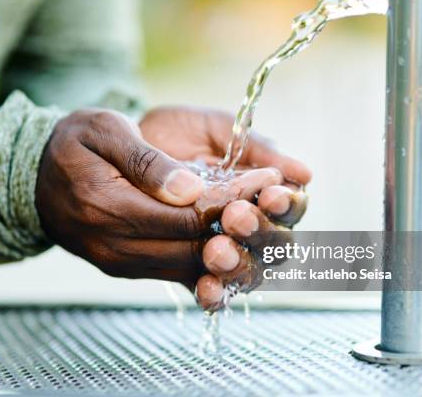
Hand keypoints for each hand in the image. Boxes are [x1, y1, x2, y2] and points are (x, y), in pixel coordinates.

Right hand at [35, 108, 301, 286]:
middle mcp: (113, 246)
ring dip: (230, 247)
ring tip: (261, 218)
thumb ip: (146, 161)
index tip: (267, 178)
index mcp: (106, 206)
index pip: (188, 214)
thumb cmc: (72, 143)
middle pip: (194, 248)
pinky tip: (231, 240)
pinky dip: (207, 261)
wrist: (34, 178)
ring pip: (189, 267)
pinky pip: (174, 274)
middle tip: (276, 200)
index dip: (233, 200)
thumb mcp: (103, 130)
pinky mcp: (125, 269)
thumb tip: (191, 191)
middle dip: (241, 227)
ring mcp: (119, 263)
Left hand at [140, 107, 310, 309]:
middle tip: (236, 217)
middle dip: (260, 233)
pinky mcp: (191, 266)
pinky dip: (213, 292)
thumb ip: (255, 147)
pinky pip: (210, 287)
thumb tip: (304, 173)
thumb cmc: (172, 132)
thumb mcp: (214, 129)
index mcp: (262, 189)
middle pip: (276, 244)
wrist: (118, 147)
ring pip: (248, 270)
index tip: (271, 195)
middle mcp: (248, 223)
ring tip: (216, 250)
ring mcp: (221, 246)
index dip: (287, 205)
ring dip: (238, 264)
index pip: (290, 206)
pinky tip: (206, 287)